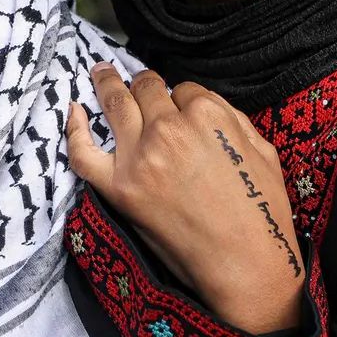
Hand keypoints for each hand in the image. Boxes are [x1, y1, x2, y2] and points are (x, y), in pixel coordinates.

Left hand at [69, 63, 305, 335]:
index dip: (180, 99)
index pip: (183, 89)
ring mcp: (139, 156)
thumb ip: (233, 119)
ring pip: (115, 104)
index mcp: (208, 114)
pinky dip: (74, 129)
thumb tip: (205, 105)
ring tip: (100, 73)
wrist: (245, 264)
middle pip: (146, 88)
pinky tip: (73, 110)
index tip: (178, 109)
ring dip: (106, 83)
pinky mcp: (119, 187)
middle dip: (142, 84)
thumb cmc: (262, 212)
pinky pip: (84, 152)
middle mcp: (169, 127)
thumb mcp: (263, 151)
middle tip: (133, 80)